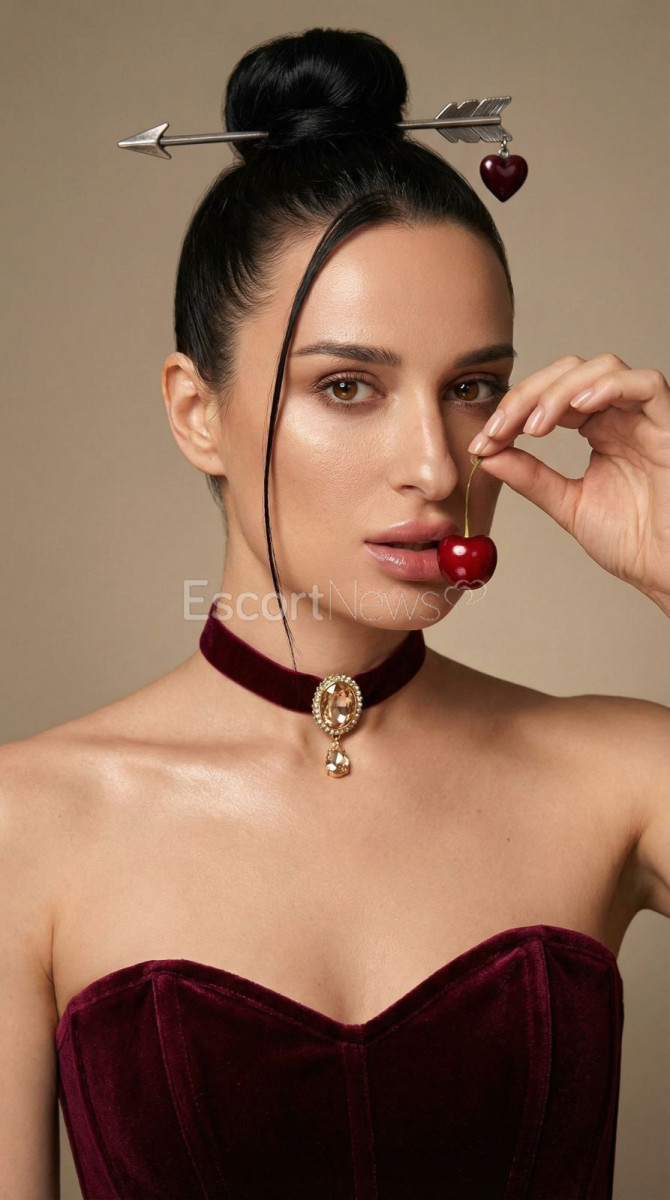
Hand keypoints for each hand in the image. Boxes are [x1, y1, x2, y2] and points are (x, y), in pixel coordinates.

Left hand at [466, 353, 669, 611]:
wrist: (667, 569)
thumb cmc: (634, 541)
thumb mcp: (568, 504)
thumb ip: (531, 478)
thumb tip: (488, 455)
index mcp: (599, 430)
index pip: (550, 397)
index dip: (513, 411)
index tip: (483, 440)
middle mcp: (622, 416)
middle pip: (570, 373)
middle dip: (527, 395)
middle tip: (500, 429)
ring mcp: (646, 418)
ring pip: (603, 368)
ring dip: (559, 390)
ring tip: (535, 426)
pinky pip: (647, 384)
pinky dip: (609, 387)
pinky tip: (579, 407)